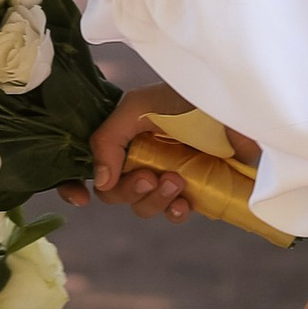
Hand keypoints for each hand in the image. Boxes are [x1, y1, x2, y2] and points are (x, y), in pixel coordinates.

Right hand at [58, 88, 244, 223]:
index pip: (88, 166)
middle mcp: (140, 157)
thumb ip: (108, 140)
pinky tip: (185, 203)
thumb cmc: (184, 96)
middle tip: (152, 178)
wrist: (235, 104)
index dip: (72, 186)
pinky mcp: (196, 187)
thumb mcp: (138, 107)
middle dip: (130, 190)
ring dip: (154, 202)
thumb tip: (100, 183)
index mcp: (121, 136)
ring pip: (144, 208)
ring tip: (176, 182)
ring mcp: (167, 174)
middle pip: (114, 194)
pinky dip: (175, 213)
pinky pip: (175, 213)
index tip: (80, 198)